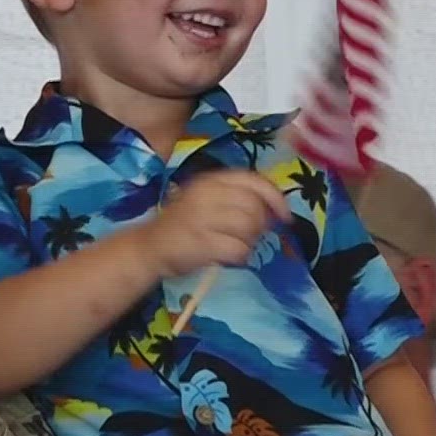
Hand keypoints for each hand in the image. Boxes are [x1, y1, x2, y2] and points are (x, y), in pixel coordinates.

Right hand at [139, 170, 289, 279]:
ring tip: (235, 244)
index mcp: (211, 180)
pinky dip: (240, 255)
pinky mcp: (201, 243)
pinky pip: (238, 249)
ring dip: (249, 241)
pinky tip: (228, 255)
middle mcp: (207, 194)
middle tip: (249, 235)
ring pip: (249, 229)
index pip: (255, 181)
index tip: (284, 216)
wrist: (150, 246)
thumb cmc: (184, 222)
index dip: (275, 198)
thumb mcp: (207, 198)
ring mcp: (203, 218)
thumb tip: (274, 207)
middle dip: (260, 225)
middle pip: (255, 208)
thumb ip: (237, 197)